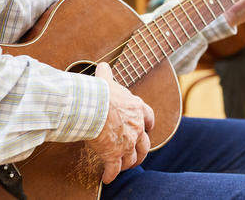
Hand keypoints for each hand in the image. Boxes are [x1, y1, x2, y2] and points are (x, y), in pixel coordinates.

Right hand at [88, 63, 154, 183]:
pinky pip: (114, 169)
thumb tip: (103, 66)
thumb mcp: (107, 80)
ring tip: (125, 167)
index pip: (149, 118)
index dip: (149, 125)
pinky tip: (107, 178)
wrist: (95, 107)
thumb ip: (107, 75)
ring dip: (129, 163)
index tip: (148, 128)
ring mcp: (127, 143)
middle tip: (138, 155)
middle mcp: (136, 128)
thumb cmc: (101, 93)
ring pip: (133, 158)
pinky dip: (111, 175)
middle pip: (144, 144)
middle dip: (142, 151)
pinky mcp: (114, 154)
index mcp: (137, 109)